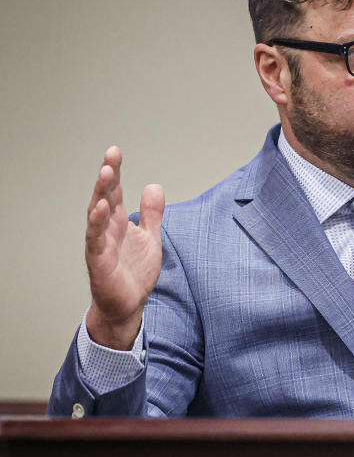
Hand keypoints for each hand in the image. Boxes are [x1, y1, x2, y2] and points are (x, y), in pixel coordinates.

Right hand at [83, 146, 163, 349]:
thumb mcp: (150, 237)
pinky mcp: (99, 261)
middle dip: (107, 176)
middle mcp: (107, 229)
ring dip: (101, 194)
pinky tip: (101, 209)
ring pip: (97, 215)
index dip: (115, 172)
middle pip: (105, 197)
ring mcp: (101, 244)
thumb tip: (153, 185)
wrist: (129, 304)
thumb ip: (151, 213)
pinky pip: (95, 240)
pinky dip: (97, 224)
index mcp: (118, 221)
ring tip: (105, 174)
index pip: (115, 192)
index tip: (115, 152)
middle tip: (110, 156)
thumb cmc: (135, 271)